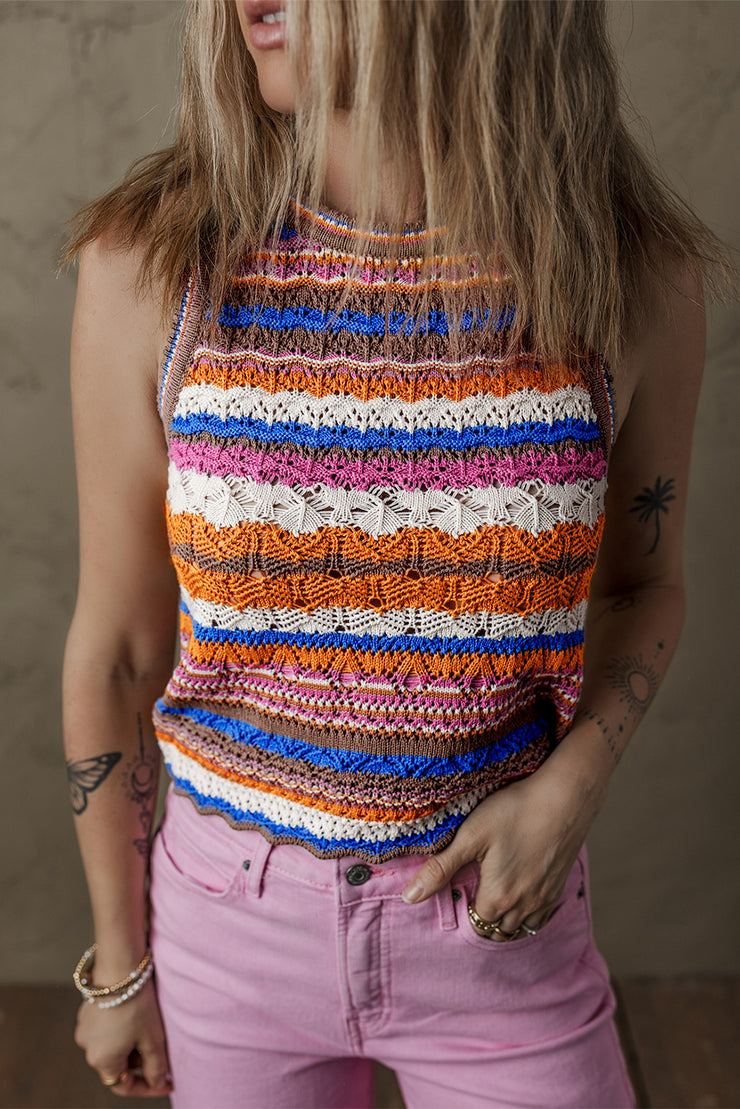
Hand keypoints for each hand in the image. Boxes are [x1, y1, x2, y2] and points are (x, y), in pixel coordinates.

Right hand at [74, 977, 172, 1096]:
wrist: (120, 966)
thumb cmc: (137, 1003)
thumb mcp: (153, 1038)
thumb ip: (156, 1066)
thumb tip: (159, 1083)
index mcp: (102, 1060)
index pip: (124, 1086)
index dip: (148, 1087)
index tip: (168, 1082)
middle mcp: (88, 1048)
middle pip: (118, 1065)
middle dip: (140, 1061)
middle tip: (161, 1048)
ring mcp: (85, 1028)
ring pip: (112, 1046)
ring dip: (131, 1044)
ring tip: (150, 1027)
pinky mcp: (87, 1011)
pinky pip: (106, 1029)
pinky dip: (121, 1029)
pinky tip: (136, 1013)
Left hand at [400, 742, 607, 939]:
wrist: (566, 797)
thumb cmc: (515, 811)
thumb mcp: (471, 836)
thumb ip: (440, 868)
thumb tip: (409, 897)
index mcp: (498, 896)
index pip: (475, 921)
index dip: (464, 907)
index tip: (459, 887)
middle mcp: (524, 905)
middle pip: (498, 929)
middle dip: (484, 918)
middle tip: (473, 893)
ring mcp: (545, 897)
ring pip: (521, 926)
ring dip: (506, 919)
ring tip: (494, 896)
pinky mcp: (560, 885)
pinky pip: (541, 915)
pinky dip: (528, 913)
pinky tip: (521, 892)